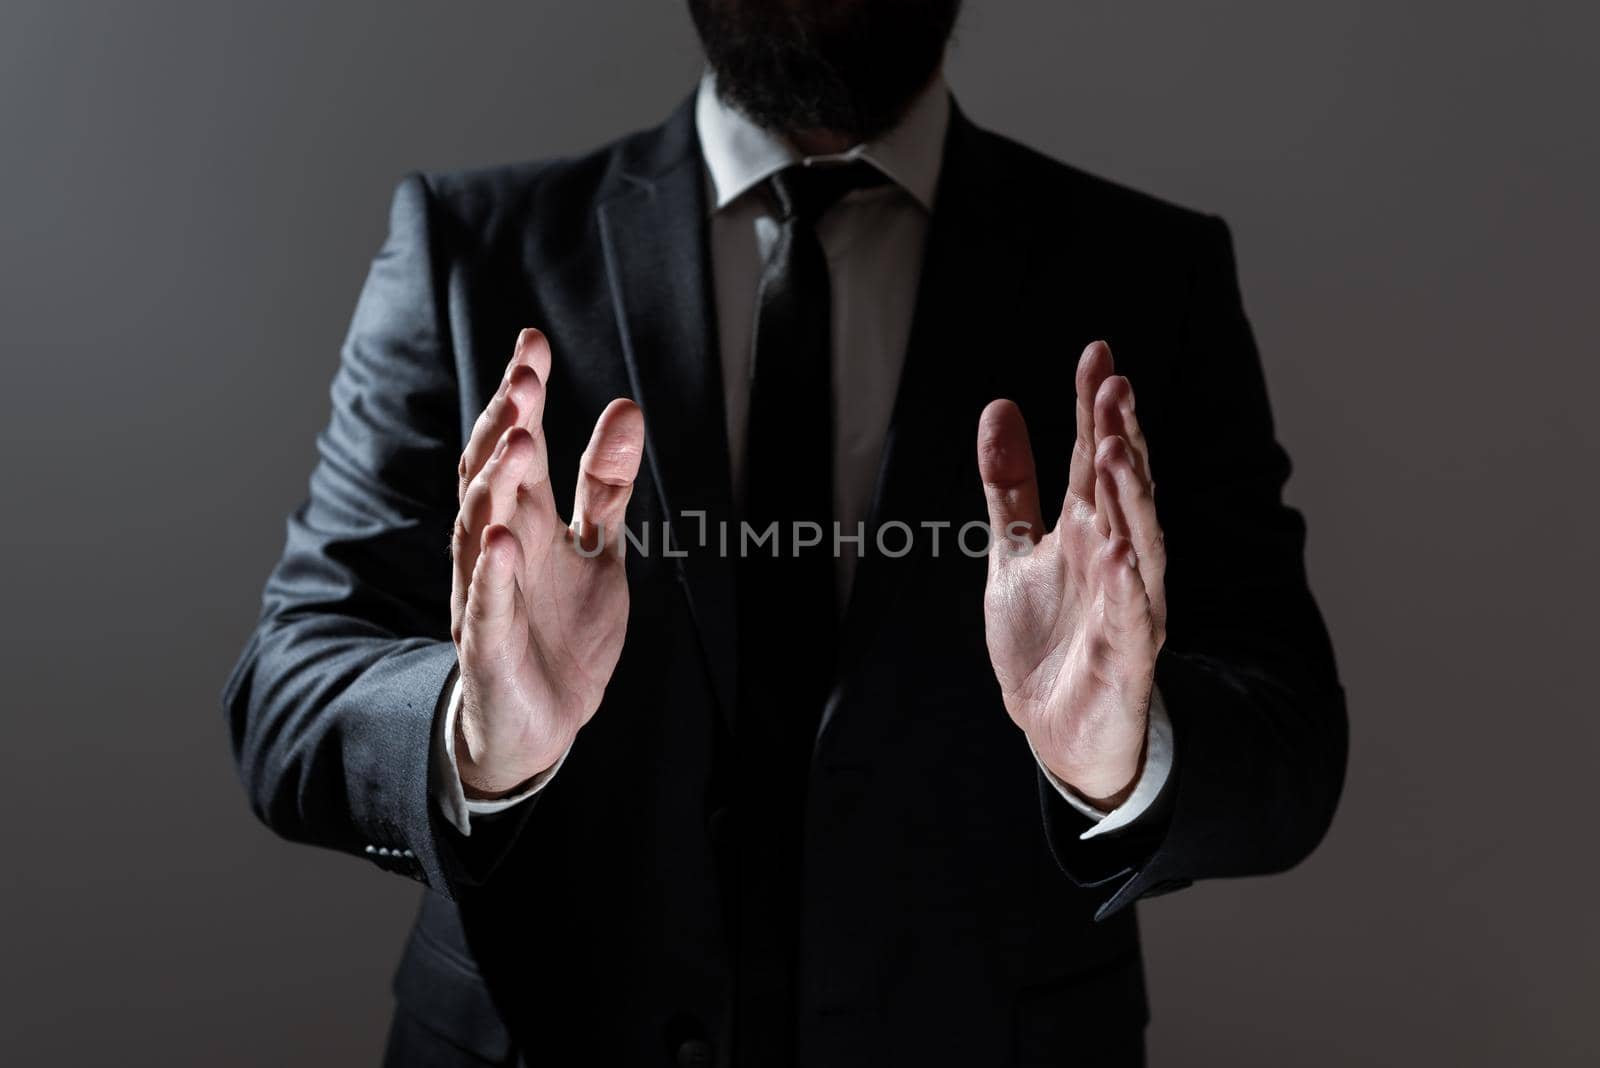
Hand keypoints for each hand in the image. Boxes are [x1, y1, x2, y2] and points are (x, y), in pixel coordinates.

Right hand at [450, 329, 644, 797]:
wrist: (542, 720)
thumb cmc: (562, 626)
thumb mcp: (598, 546)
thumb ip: (606, 483)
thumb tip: (627, 406)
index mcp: (521, 518)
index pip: (513, 444)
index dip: (521, 396)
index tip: (533, 343)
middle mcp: (494, 547)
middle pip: (489, 476)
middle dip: (505, 426)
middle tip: (525, 379)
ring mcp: (486, 595)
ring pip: (479, 533)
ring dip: (496, 486)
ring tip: (520, 442)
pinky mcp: (488, 647)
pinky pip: (486, 607)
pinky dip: (493, 576)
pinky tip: (502, 541)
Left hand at [977, 341, 1166, 808]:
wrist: (1056, 729)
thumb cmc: (1047, 638)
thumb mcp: (1014, 551)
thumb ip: (1009, 485)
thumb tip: (1000, 406)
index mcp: (1089, 531)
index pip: (1096, 458)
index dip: (1095, 407)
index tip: (1097, 352)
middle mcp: (1116, 560)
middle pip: (1124, 491)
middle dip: (1123, 437)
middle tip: (1114, 386)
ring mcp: (1126, 607)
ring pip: (1140, 544)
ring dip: (1133, 498)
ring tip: (1120, 450)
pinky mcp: (1124, 659)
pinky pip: (1131, 618)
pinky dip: (1127, 587)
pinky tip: (1119, 551)